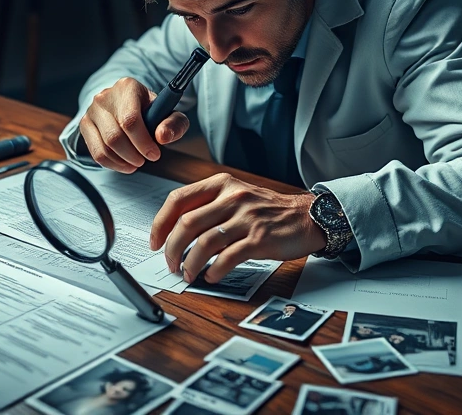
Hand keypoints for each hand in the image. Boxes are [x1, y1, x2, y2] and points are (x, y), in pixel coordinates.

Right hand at [78, 77, 189, 172]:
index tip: (154, 154)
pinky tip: (125, 164)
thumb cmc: (151, 111)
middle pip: (115, 136)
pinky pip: (96, 153)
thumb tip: (163, 136)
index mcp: (127, 87)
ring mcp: (91, 111)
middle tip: (145, 160)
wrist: (129, 105)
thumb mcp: (168, 114)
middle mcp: (104, 97)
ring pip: (104, 147)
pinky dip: (112, 164)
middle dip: (133, 155)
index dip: (143, 142)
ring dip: (123, 161)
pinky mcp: (85, 125)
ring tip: (137, 162)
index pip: (130, 120)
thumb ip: (174, 124)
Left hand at [149, 173, 326, 282]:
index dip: (160, 223)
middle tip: (170, 263)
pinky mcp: (259, 239)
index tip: (155, 241)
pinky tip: (211, 276)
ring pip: (204, 243)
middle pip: (187, 224)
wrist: (306, 216)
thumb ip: (209, 207)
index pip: (178, 200)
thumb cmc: (268, 210)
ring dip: (190, 263)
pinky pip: (228, 258)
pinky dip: (214, 271)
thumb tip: (176, 232)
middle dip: (172, 249)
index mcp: (221, 184)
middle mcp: (232, 198)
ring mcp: (246, 218)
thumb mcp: (236, 195)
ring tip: (188, 273)